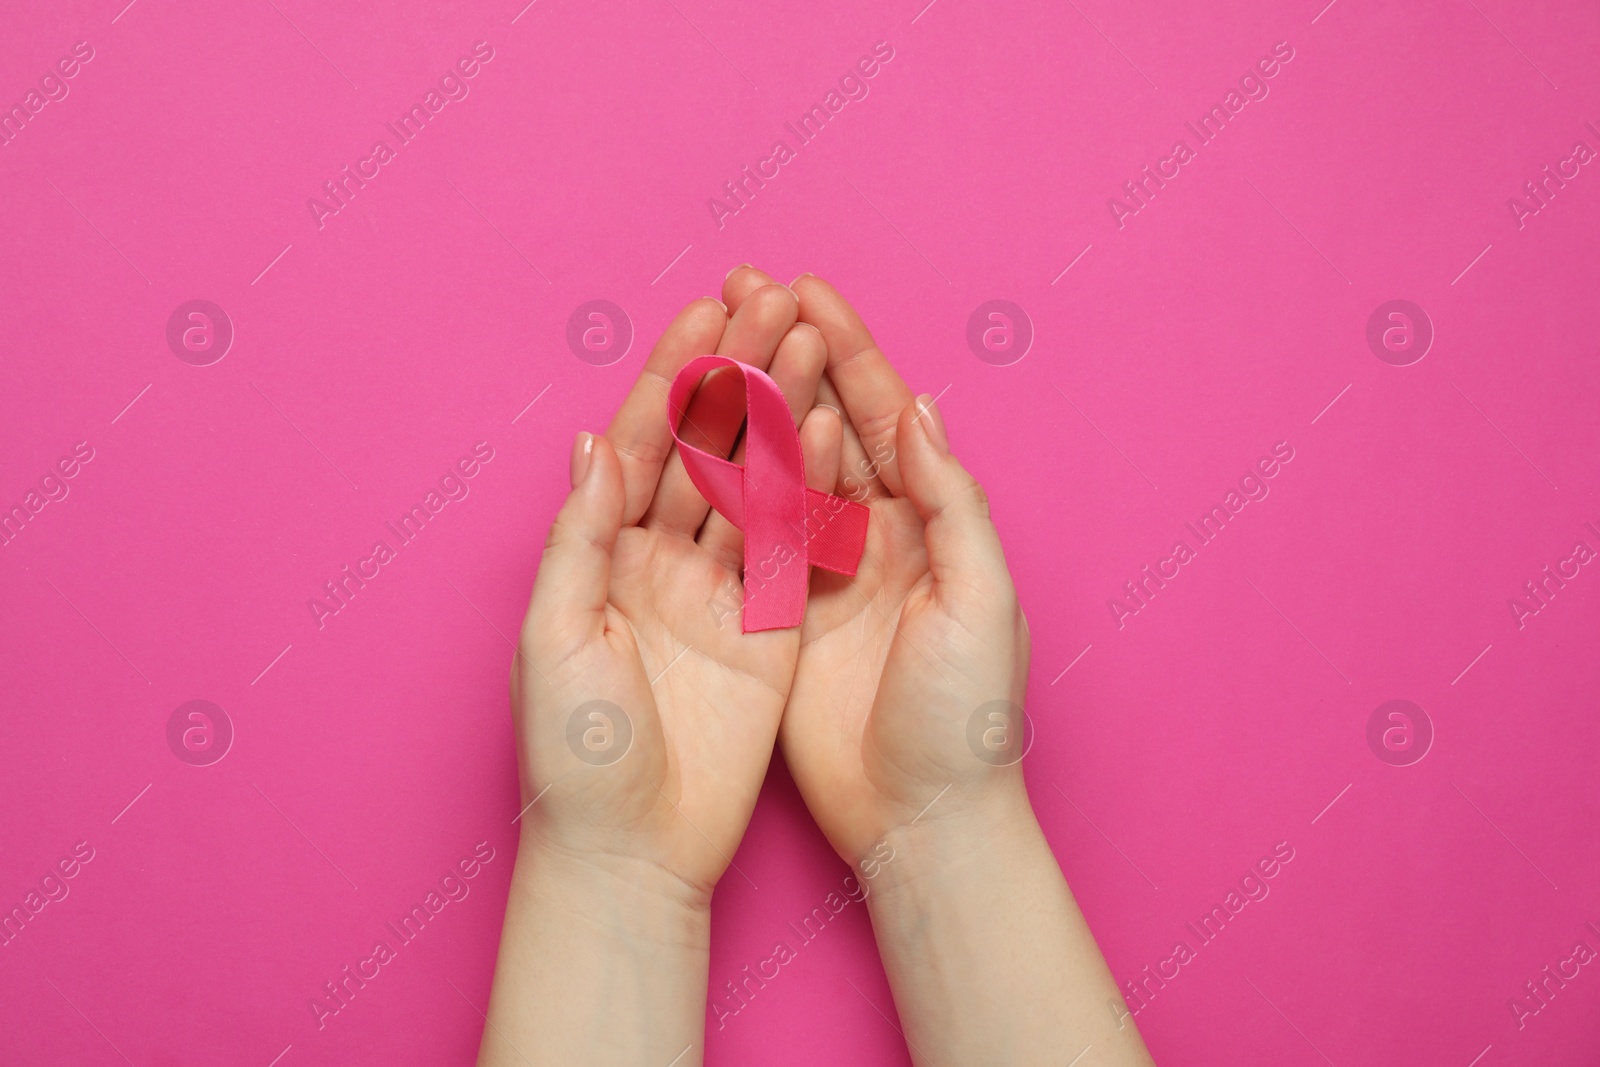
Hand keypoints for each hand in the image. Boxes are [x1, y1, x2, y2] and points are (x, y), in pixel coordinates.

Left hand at [512, 285, 839, 897]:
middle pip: (705, 447)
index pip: (639, 442)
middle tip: (775, 301)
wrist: (633, 852)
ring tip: (814, 343)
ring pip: (755, 483)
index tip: (707, 311)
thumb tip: (592, 443)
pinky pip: (793, 546)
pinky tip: (834, 430)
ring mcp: (719, 591)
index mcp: (598, 553)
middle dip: (738, 373)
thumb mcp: (556, 637)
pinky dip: (812, 488)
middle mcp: (659, 560)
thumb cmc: (573, 755)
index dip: (673, 376)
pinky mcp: (770, 628)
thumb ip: (580, 539)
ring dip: (783, 414)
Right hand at [721, 268, 1031, 868]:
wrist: (920, 819)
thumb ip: (950, 503)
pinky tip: (688, 435)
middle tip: (742, 289)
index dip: (846, 351)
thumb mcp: (979, 602)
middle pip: (825, 423)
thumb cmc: (966, 716)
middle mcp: (877, 535)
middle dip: (787, 354)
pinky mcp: (778, 614)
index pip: (883, 415)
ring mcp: (823, 571)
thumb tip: (918, 408)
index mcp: (932, 522)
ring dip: (746, 402)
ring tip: (709, 340)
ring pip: (778, 465)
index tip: (802, 291)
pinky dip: (720, 481)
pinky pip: (747, 531)